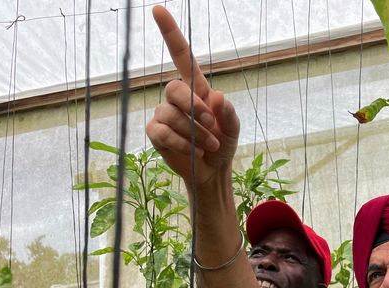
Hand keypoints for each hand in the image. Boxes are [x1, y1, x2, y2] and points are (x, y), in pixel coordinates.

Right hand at [147, 6, 239, 188]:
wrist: (212, 171)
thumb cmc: (222, 144)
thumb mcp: (233, 129)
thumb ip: (228, 113)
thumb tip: (217, 96)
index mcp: (197, 88)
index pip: (181, 56)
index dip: (170, 33)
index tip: (158, 10)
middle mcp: (177, 98)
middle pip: (174, 88)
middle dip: (194, 109)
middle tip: (211, 125)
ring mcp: (163, 114)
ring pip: (170, 114)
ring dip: (194, 132)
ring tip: (209, 145)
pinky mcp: (155, 133)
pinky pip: (162, 131)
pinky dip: (181, 142)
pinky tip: (193, 151)